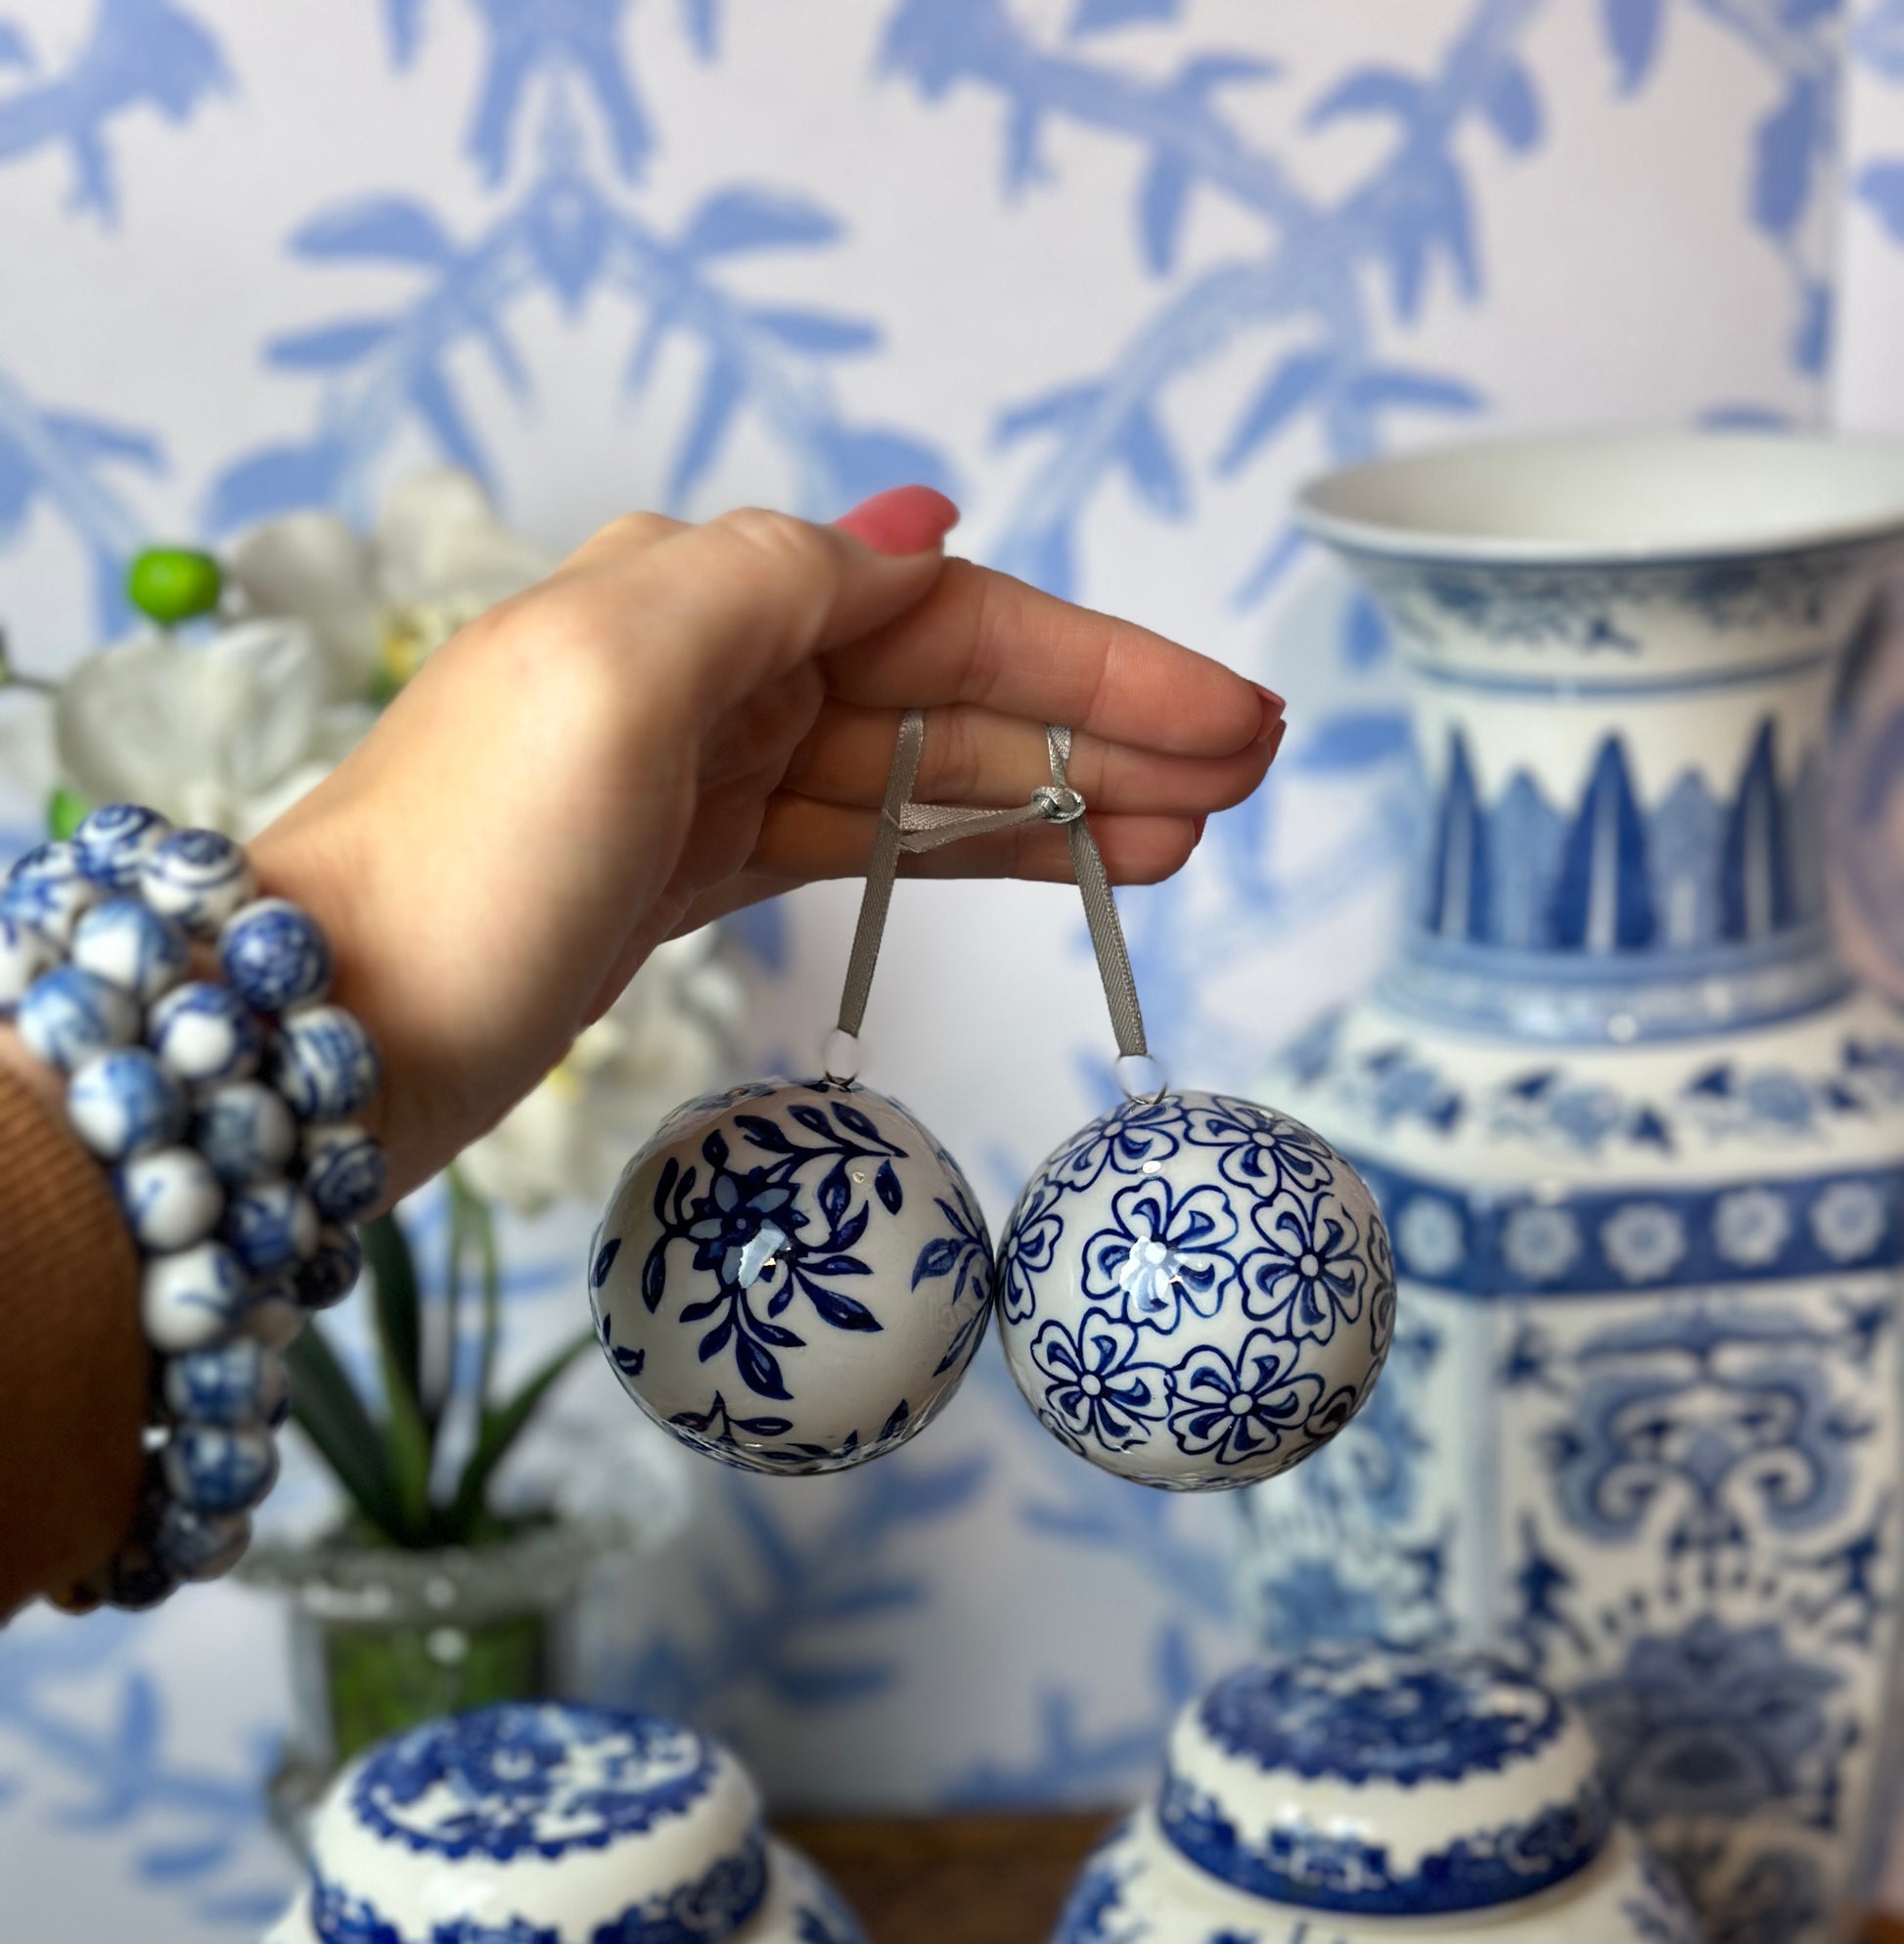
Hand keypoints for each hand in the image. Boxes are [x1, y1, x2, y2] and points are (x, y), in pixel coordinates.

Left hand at [251, 487, 1284, 1199]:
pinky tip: (1051, 860)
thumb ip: (768, 581)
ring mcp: (697, 780)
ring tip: (1192, 841)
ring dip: (1058, 798)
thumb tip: (913, 523)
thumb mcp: (611, 673)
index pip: (943, 615)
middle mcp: (707, 672)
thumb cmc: (468, 857)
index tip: (1231, 716)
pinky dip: (958, 849)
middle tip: (1251, 780)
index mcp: (698, 599)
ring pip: (916, 775)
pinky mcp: (681, 877)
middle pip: (947, 691)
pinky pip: (857, 840)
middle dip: (1105, 729)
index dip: (1098, 661)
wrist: (332, 1034)